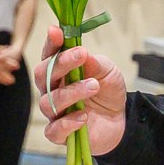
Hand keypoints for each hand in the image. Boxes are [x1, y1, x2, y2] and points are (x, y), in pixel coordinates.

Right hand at [37, 26, 128, 154]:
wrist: (121, 119)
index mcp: (60, 71)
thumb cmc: (108, 91)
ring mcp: (55, 112)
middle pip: (42, 75)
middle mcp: (52, 89)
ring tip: (94, 86)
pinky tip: (83, 116)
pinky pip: (53, 130)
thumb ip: (94, 62)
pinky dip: (67, 123)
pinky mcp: (61, 133)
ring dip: (71, 91)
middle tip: (81, 55)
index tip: (56, 31)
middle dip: (61, 63)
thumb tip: (81, 51)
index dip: (51, 43)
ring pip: (48, 101)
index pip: (49, 54)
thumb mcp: (108, 71)